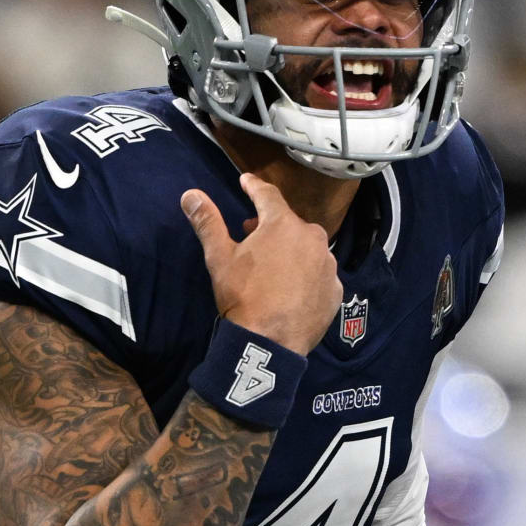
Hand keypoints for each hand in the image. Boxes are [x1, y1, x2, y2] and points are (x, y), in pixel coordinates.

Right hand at [182, 175, 339, 353]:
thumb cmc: (242, 296)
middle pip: (290, 224)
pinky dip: (307, 276)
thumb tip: (190, 194)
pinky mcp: (335, 291)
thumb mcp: (220, 258)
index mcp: (283, 224)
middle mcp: (313, 238)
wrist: (269, 344)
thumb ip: (208, 222)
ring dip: (292, 251)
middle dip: (271, 226)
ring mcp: (328, 266)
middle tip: (253, 236)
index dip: (254, 187)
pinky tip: (293, 289)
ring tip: (274, 266)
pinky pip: (319, 275)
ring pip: (308, 249)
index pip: (268, 195)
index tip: (246, 182)